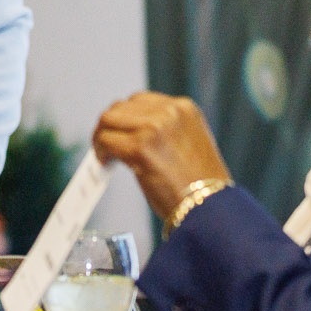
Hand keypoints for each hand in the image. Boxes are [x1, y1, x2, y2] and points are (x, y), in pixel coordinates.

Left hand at [93, 92, 231, 219]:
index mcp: (184, 108)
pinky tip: (105, 161)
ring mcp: (154, 127)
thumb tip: (131, 131)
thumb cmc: (200, 186)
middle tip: (107, 144)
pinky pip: (105, 140)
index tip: (120, 132)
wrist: (211, 208)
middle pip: (121, 107)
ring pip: (108, 120)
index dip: (126, 118)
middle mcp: (169, 112)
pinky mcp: (139, 147)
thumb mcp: (188, 143)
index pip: (140, 101)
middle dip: (111, 125)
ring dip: (102, 136)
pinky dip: (99, 150)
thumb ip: (163, 130)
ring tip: (105, 153)